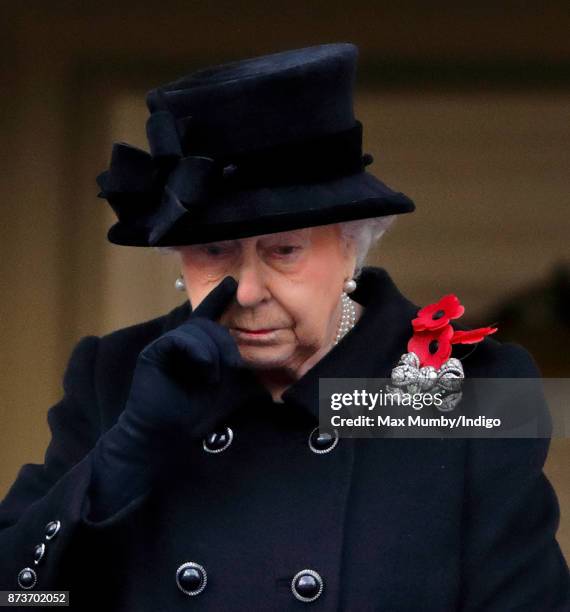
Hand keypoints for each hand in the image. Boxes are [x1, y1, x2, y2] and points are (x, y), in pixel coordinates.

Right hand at [119, 275, 260, 446]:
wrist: (169, 435)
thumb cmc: (199, 413)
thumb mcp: (234, 391)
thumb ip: (249, 376)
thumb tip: (279, 376)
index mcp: (200, 347)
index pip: (211, 314)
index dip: (220, 296)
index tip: (233, 280)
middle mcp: (183, 342)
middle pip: (211, 324)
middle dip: (227, 343)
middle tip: (233, 367)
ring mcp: (167, 346)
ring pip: (198, 330)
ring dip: (214, 353)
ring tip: (214, 376)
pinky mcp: (154, 353)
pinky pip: (179, 339)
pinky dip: (197, 352)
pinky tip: (204, 371)